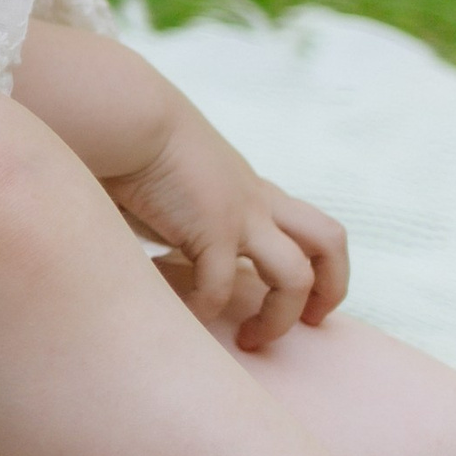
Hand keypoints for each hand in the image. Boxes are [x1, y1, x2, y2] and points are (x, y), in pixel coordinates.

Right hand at [106, 101, 348, 349]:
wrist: (124, 116)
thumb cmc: (135, 140)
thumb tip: (165, 236)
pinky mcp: (211, 227)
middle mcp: (256, 202)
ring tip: (252, 339)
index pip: (306, 227)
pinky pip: (218, 287)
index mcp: (250, 190)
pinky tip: (183, 313)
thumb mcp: (175, 178)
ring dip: (280, 317)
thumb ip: (181, 208)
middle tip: (307, 321)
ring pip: (297, 274)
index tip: (290, 298)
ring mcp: (240, 215)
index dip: (317, 266)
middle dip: (331, 288)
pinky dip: (204, 309)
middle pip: (330, 241)